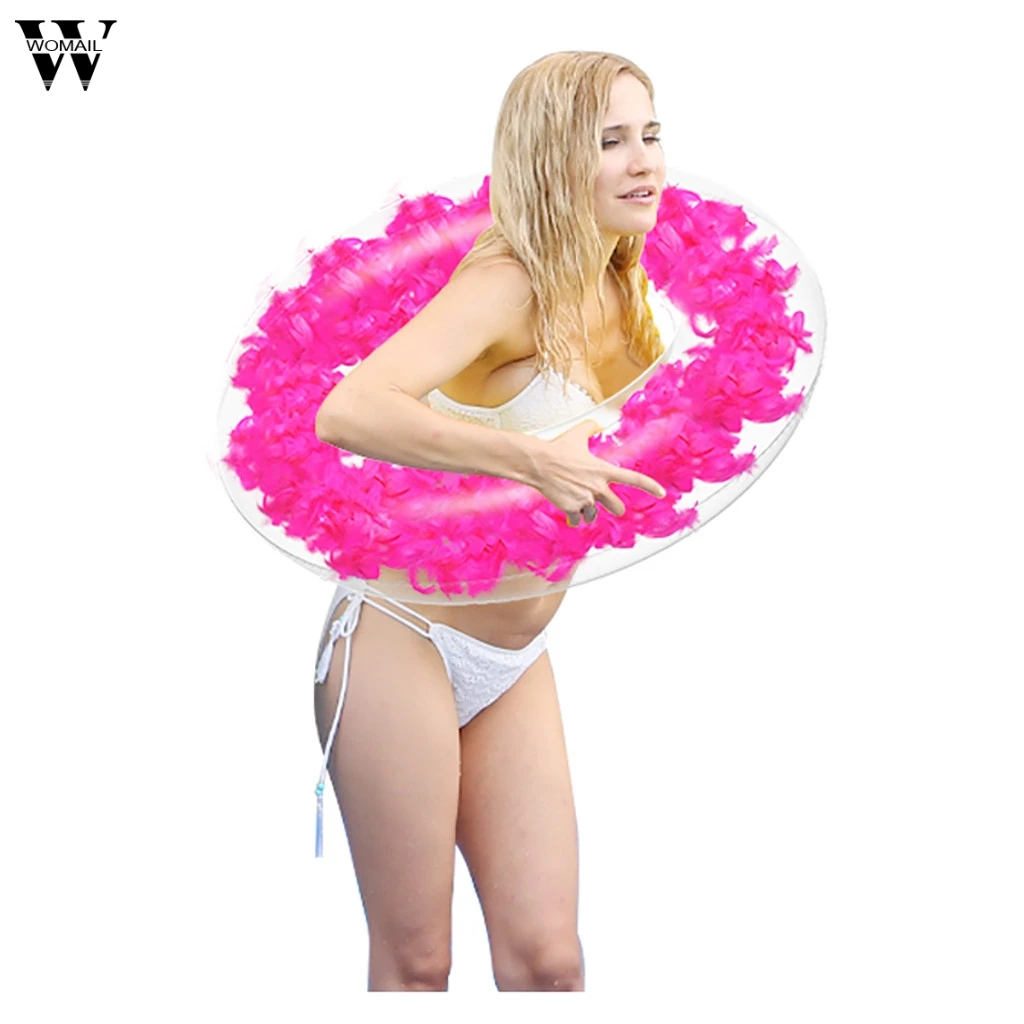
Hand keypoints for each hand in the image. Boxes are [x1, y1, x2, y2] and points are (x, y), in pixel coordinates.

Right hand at [529, 419, 665, 526]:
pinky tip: (566, 505)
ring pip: (594, 515)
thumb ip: (590, 427)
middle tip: (600, 500)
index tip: (661, 494)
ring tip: (574, 497)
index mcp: (603, 470)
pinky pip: (577, 520)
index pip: (634, 479)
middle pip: (617, 508)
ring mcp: (586, 499)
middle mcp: (598, 487)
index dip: (650, 487)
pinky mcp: (572, 508)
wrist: (538, 463)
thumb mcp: (577, 434)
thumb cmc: (556, 448)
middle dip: (612, 507)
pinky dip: (572, 517)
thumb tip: (596, 423)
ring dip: (587, 510)